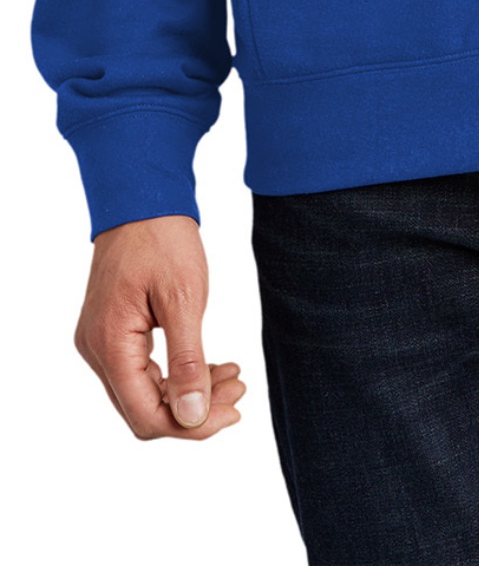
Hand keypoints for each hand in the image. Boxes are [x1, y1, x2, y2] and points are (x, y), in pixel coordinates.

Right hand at [74, 214, 246, 437]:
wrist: (142, 195)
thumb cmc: (162, 238)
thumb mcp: (183, 298)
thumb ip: (187, 362)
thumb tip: (193, 418)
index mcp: (110, 344)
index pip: (145, 415)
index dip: (191, 425)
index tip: (232, 412)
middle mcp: (97, 349)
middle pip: (144, 409)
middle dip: (194, 410)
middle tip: (238, 391)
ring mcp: (101, 341)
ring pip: (144, 392)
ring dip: (189, 392)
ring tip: (232, 377)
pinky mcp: (112, 331)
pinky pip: (142, 370)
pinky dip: (177, 373)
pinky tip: (211, 366)